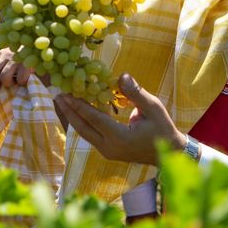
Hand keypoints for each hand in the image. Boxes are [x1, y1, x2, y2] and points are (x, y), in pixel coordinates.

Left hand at [0, 48, 31, 97]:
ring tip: (16, 82)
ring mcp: (16, 58)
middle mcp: (6, 54)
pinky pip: (20, 79)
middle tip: (3, 87)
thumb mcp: (11, 66)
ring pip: (4, 77)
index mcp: (1, 55)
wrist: (42, 51)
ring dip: (10, 84)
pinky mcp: (27, 63)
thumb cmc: (25, 64)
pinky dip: (22, 82)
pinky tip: (26, 79)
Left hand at [54, 73, 185, 165]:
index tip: (67, 94)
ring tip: (63, 102)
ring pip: (85, 133)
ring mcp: (108, 152)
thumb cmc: (162, 128)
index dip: (80, 106)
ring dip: (74, 117)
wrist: (169, 152)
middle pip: (83, 128)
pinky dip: (84, 122)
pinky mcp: (108, 151)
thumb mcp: (153, 108)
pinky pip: (91, 135)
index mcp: (120, 138)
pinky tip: (78, 110)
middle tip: (58, 96)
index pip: (95, 119)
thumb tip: (121, 76)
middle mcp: (110, 147)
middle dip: (70, 112)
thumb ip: (135, 93)